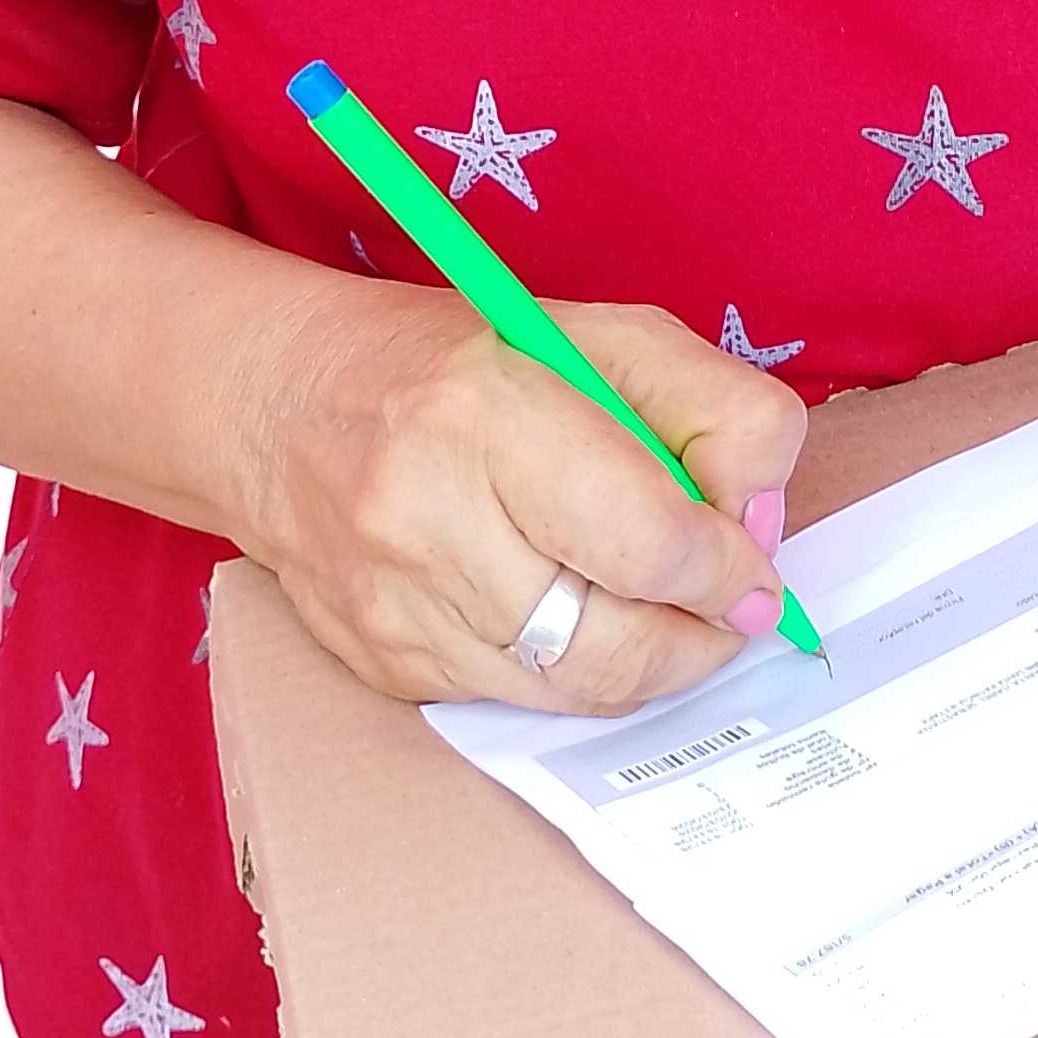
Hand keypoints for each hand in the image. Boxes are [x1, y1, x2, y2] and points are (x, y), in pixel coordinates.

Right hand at [233, 278, 805, 715]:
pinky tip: (572, 615)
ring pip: (574, 692)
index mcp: (486, 412)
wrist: (279, 401)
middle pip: (617, 644)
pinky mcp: (380, 664)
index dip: (727, 569)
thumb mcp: (606, 335)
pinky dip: (571, 672)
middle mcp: (425, 517)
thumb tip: (758, 526)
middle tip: (725, 608)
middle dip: (700, 637)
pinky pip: (518, 703)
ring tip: (662, 612)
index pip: (651, 542)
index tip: (750, 566)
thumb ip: (715, 409)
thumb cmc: (463, 358)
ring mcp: (393, 606)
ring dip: (646, 665)